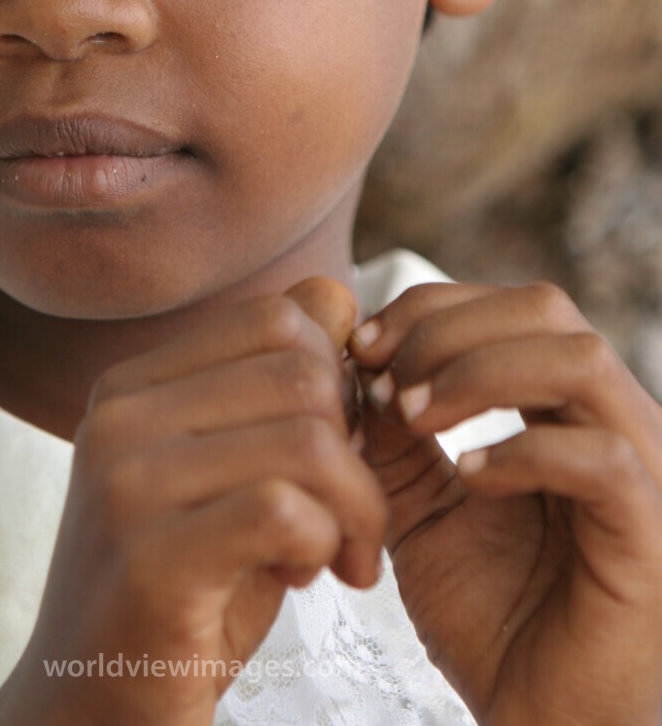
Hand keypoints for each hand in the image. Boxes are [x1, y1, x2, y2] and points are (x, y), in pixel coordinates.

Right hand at [0, 278, 385, 725]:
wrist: (87, 714)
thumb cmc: (180, 594)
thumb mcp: (231, 477)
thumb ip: (277, 393)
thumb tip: (339, 298)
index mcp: (132, 384)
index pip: (276, 317)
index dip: (337, 380)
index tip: (341, 454)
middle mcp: (118, 414)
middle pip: (301, 371)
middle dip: (359, 448)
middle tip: (355, 521)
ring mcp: (125, 481)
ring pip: (307, 438)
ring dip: (358, 507)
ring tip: (341, 557)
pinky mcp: (148, 557)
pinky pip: (285, 509)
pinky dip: (325, 543)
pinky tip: (310, 577)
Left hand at [348, 281, 661, 725]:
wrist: (538, 721)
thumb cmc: (493, 616)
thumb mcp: (421, 506)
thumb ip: (397, 435)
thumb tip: (356, 361)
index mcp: (568, 407)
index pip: (511, 304)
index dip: (430, 307)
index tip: (356, 344)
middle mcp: (616, 423)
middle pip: (546, 308)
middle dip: (446, 327)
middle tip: (376, 374)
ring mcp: (644, 473)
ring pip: (581, 361)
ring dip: (480, 372)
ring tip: (413, 414)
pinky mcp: (650, 535)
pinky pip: (602, 460)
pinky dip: (523, 451)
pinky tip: (466, 476)